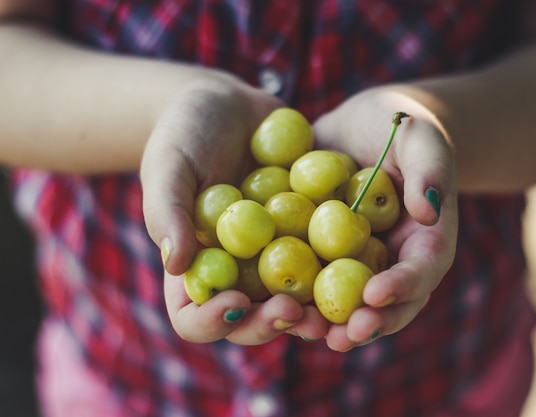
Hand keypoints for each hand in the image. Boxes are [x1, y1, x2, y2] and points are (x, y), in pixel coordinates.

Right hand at [141, 72, 328, 343]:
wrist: (229, 105)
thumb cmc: (184, 135)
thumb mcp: (168, 167)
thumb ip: (169, 212)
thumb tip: (177, 263)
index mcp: (196, 270)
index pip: (193, 317)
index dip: (211, 322)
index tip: (234, 303)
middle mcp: (237, 273)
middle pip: (251, 318)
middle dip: (271, 323)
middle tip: (292, 311)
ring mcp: (276, 257)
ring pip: (295, 300)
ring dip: (315, 311)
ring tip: (332, 307)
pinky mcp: (310, 236)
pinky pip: (327, 258)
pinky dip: (343, 268)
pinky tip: (363, 262)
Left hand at [311, 86, 457, 350]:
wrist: (359, 127)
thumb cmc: (399, 127)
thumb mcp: (419, 137)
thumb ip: (430, 169)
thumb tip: (429, 211)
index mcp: (423, 242)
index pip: (421, 271)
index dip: (402, 287)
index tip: (377, 295)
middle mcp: (388, 262)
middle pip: (384, 305)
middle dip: (365, 324)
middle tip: (341, 336)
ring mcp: (351, 263)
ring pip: (342, 303)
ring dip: (323, 323)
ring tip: (301, 329)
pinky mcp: (316, 253)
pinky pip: (305, 280)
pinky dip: (289, 295)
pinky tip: (266, 303)